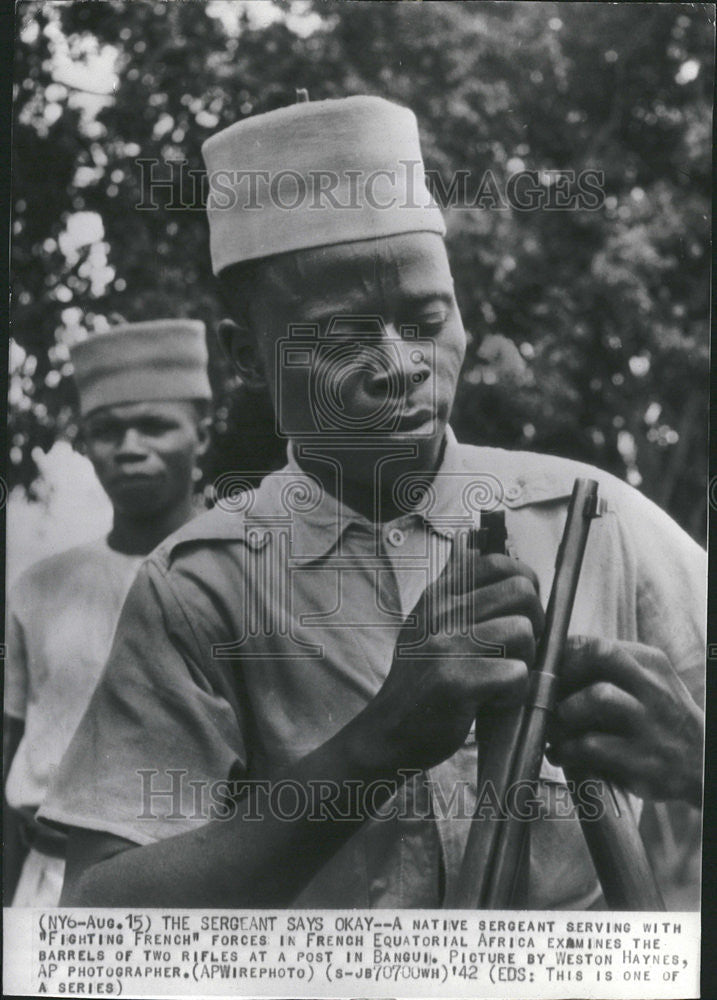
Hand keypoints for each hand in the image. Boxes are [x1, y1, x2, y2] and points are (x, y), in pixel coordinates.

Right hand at [355, 544, 543, 772]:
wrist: (389, 729)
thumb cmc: (421, 678)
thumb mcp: (428, 622)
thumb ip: (457, 590)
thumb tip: (482, 549)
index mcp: (439, 595)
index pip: (498, 562)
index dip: (523, 584)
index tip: (519, 611)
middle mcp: (440, 612)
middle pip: (522, 592)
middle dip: (534, 623)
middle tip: (518, 649)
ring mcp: (446, 645)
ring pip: (524, 633)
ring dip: (524, 661)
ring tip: (499, 677)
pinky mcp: (455, 680)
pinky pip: (517, 674)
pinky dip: (514, 693)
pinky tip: (491, 700)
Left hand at [548, 636, 702, 805]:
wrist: (704, 766)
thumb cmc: (662, 721)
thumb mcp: (649, 684)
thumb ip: (612, 669)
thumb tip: (552, 663)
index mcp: (650, 664)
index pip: (596, 642)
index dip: (561, 657)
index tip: (544, 675)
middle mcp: (653, 687)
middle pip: (600, 655)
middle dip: (563, 674)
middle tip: (544, 697)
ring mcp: (650, 723)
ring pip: (597, 697)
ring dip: (562, 714)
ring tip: (551, 729)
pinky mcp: (644, 760)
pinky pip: (592, 746)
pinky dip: (566, 750)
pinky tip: (559, 755)